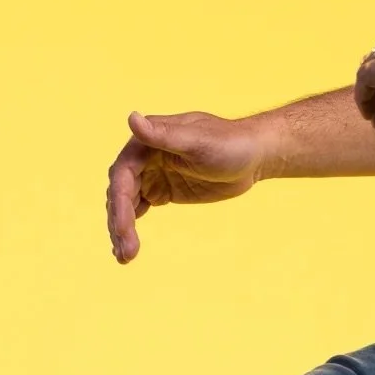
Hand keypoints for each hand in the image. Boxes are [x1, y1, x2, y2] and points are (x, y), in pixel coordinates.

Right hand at [107, 110, 266, 263]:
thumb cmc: (230, 142)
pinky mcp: (163, 191)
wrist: (255, 155)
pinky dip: (131, 227)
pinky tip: (129, 248)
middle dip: (120, 223)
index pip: (123, 175)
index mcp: (146, 143)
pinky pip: (139, 210)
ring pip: (126, 204)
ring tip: (124, 256)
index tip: (123, 229)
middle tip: (125, 252)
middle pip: (121, 193)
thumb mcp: (198, 141)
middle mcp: (143, 158)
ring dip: (121, 229)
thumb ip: (164, 135)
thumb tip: (131, 118)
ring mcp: (152, 176)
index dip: (120, 203)